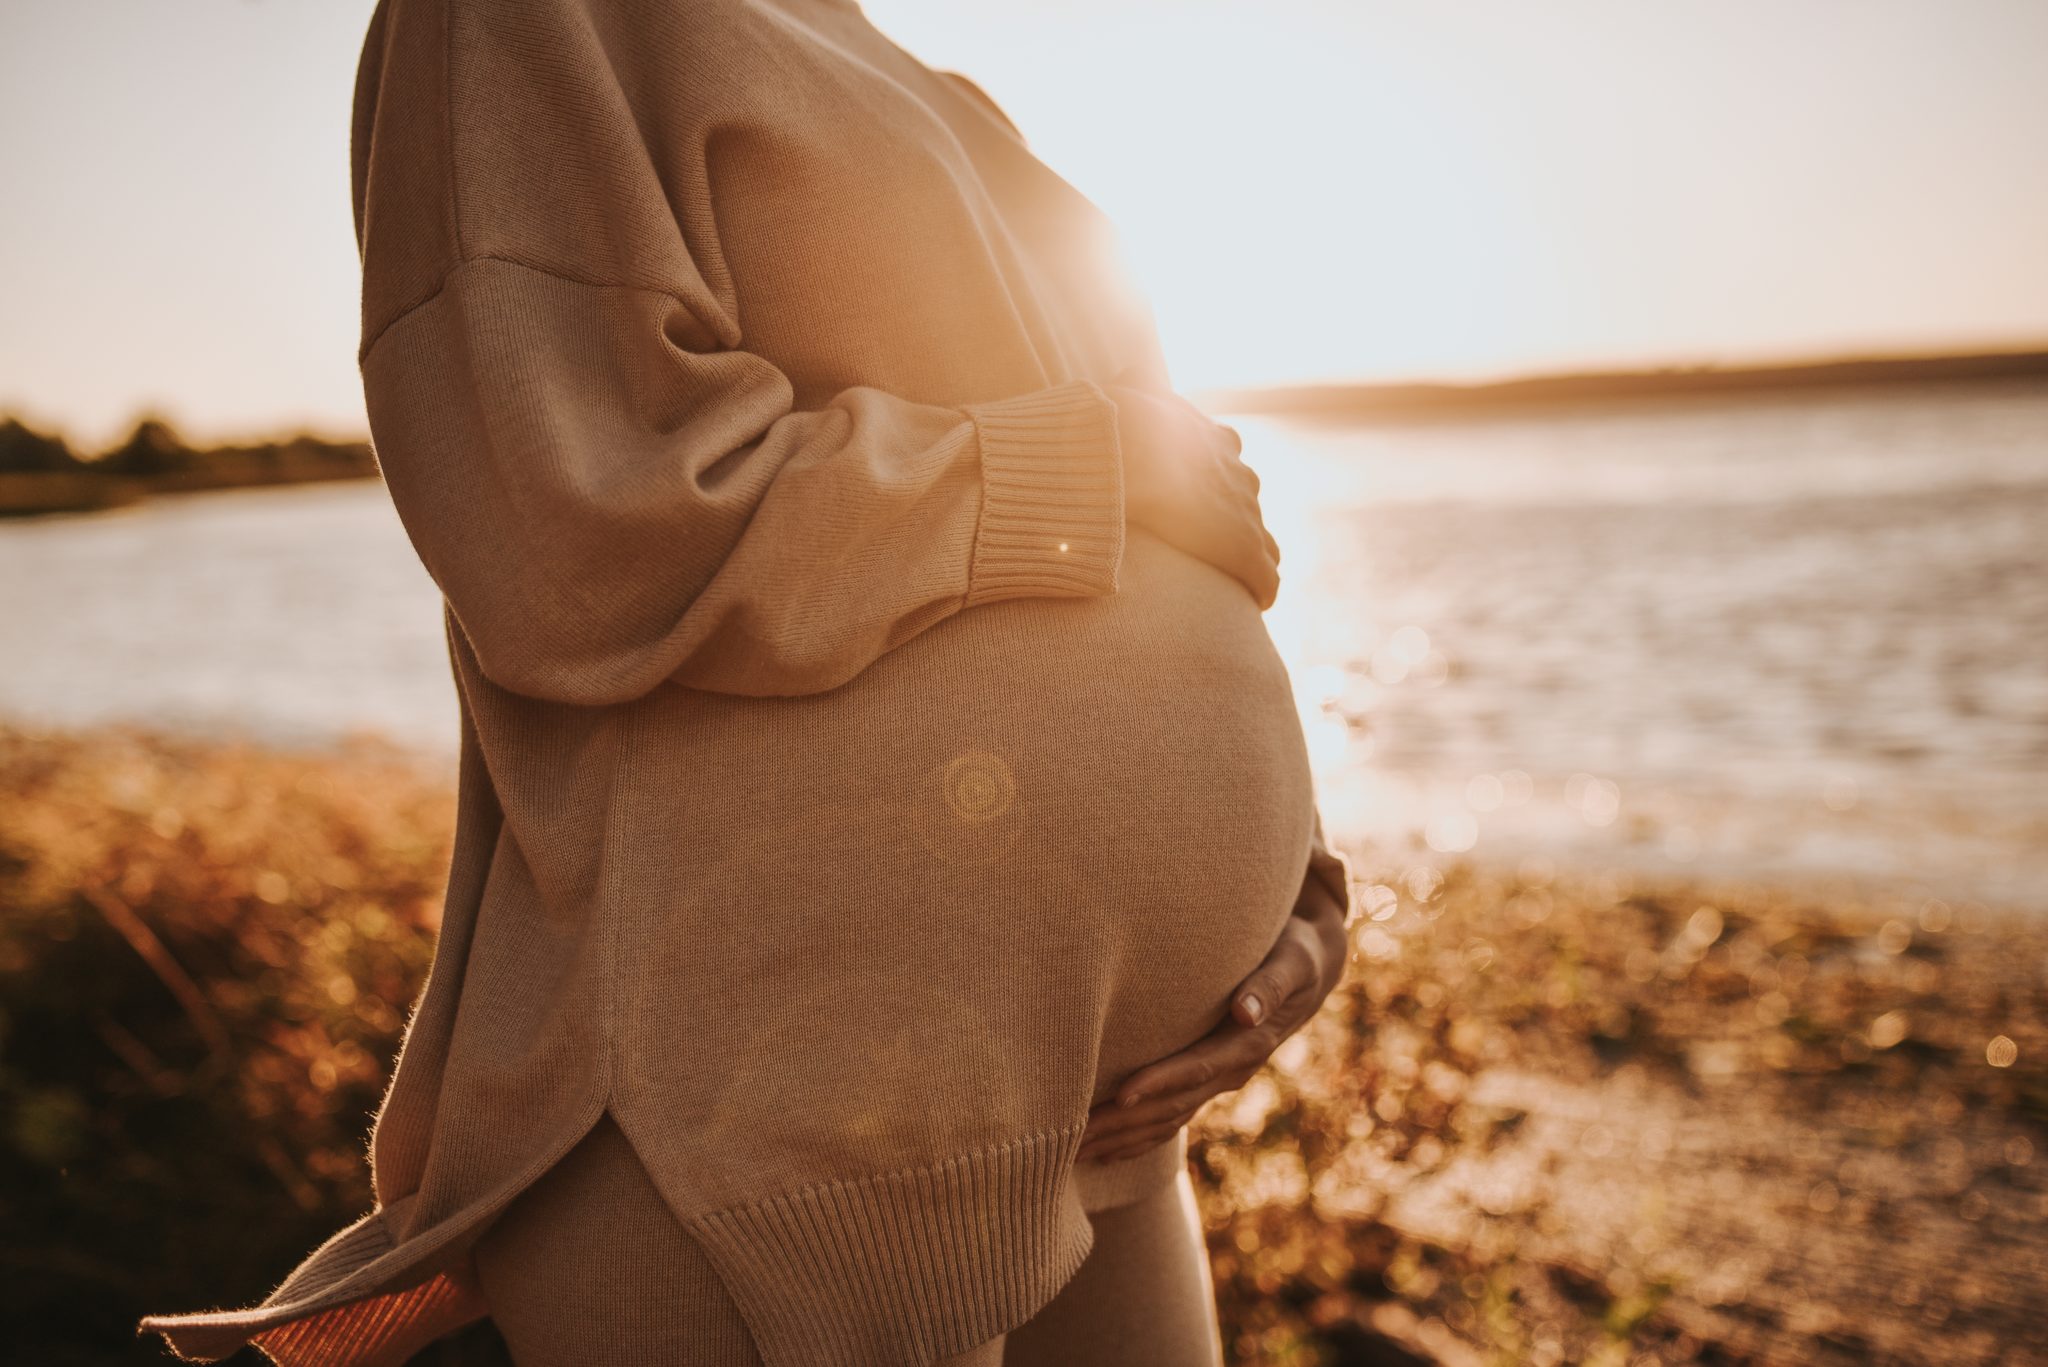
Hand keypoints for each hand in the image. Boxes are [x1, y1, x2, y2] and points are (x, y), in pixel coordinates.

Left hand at [1074, 858, 1351, 1163]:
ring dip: (1122, 1139)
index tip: (1123, 1095)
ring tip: (1074, 1154)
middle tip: (1076, 1138)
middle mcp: (1232, 1071)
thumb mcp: (1293, 962)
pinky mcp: (1208, 1081)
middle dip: (1125, 1123)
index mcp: (1248, 1044)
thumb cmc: (1294, 954)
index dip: (1161, 1081)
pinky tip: (1105, 1153)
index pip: (1197, 1067)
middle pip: (1172, 1105)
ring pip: (1166, 1119)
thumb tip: (1246, 1011)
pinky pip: (1171, 1119)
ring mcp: (1219, 1082)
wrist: (1307, 970)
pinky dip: (1137, 1140)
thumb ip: (1270, 984)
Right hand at [1101, 364, 1280, 609]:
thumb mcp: (1131, 392)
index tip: (1202, 504)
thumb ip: (1134, 382)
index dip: (1217, 486)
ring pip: (1267, 541)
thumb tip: (1125, 370)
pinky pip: (1266, 577)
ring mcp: (1248, 512)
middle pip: (1250, 503)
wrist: (1140, 453)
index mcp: (1218, 442)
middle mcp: (1241, 476)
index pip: (1229, 465)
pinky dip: (1262, 589)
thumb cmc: (1129, 427)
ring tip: (1239, 580)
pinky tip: (1257, 601)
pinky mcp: (1246, 549)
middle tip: (1214, 545)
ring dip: (1256, 558)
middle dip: (1239, 523)